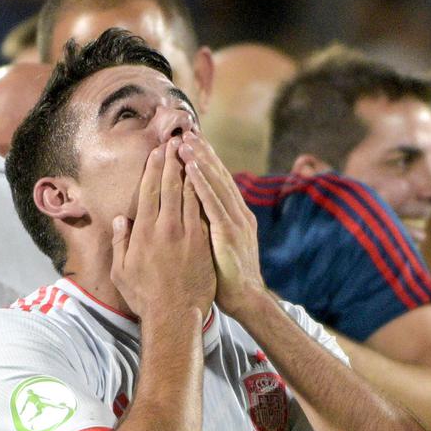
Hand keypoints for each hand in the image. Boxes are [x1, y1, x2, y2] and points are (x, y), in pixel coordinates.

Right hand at [111, 136, 214, 318]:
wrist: (175, 315)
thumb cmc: (144, 296)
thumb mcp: (121, 271)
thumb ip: (121, 243)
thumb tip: (121, 220)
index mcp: (144, 232)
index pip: (149, 192)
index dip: (153, 169)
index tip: (157, 152)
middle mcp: (166, 228)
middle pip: (171, 187)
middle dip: (172, 162)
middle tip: (175, 142)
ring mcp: (188, 234)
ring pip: (190, 194)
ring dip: (191, 171)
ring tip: (192, 153)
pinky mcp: (204, 242)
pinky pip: (205, 210)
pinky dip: (204, 192)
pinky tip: (205, 180)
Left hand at [179, 131, 266, 317]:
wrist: (245, 299)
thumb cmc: (224, 277)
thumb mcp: (217, 246)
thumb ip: (207, 226)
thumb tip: (190, 210)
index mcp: (233, 216)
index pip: (217, 182)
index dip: (205, 161)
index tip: (190, 142)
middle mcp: (237, 213)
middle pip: (217, 176)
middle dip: (203, 153)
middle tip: (187, 131)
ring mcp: (234, 221)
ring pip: (215, 184)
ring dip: (200, 160)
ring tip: (185, 141)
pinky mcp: (228, 233)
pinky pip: (212, 203)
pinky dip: (201, 183)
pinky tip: (189, 167)